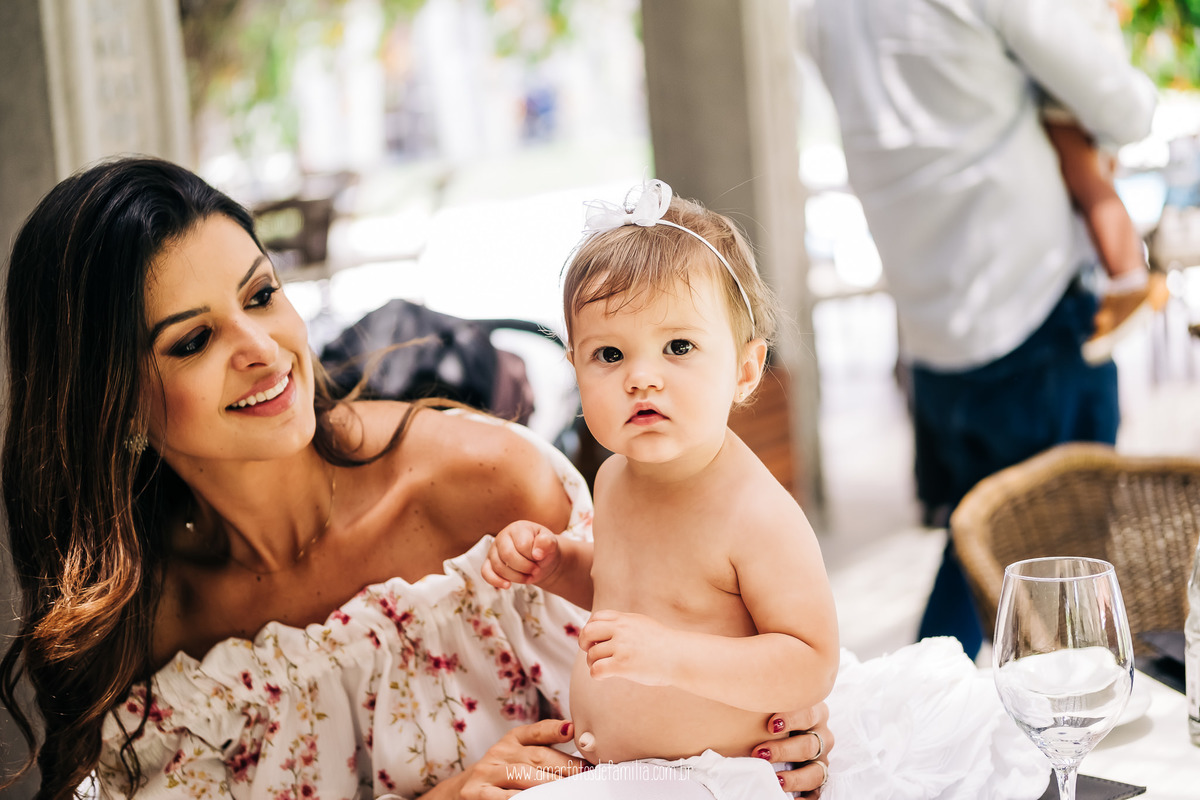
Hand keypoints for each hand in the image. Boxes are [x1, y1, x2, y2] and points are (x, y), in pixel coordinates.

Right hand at [456, 719, 588, 798]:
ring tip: (569, 789)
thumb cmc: (501, 774)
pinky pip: (505, 796)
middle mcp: (499, 752)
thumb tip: (580, 747)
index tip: (573, 731)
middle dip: (565, 766)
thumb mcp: (518, 756)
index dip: (555, 729)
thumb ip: (544, 751)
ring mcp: (486, 773)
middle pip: (537, 756)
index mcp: (512, 740)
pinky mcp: (476, 794)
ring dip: (549, 784)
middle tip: (586, 774)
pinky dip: (523, 798)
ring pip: (523, 776)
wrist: (462, 791)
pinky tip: (538, 799)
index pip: (536, 732)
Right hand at [482, 520, 560, 588]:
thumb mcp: (551, 543)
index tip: (541, 559)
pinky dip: (496, 581)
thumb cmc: (543, 548)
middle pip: (507, 555)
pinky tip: (508, 585)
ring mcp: (493, 550)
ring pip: (498, 566)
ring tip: (529, 578)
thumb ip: (547, 543)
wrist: (540, 558)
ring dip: (516, 577)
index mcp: (517, 528)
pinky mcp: (489, 563)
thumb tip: (537, 553)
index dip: (533, 556)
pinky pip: (485, 572)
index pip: (522, 544)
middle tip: (536, 571)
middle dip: (524, 567)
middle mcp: (502, 537)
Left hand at [578, 610, 675, 685]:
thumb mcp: (642, 624)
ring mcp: (621, 647)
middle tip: (591, 652)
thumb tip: (604, 629)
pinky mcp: (622, 665)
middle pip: (588, 632)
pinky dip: (596, 674)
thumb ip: (623, 624)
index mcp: (625, 619)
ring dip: (593, 663)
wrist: (680, 656)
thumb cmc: (664, 644)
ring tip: (604, 667)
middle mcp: (621, 630)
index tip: (596, 639)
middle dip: (584, 643)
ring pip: (592, 654)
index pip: (596, 617)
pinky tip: (604, 676)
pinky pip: (596, 669)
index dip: (591, 629)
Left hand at [751, 702, 832, 797]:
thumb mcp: (768, 705)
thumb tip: (727, 695)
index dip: (791, 719)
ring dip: (795, 778)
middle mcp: (821, 734)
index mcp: (813, 711)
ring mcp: (821, 758)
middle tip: (760, 753)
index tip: (771, 724)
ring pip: (816, 771)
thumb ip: (760, 704)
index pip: (808, 713)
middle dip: (784, 751)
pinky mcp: (818, 777)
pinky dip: (807, 799)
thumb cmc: (769, 714)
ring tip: (776, 780)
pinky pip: (817, 792)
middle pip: (809, 745)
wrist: (777, 730)